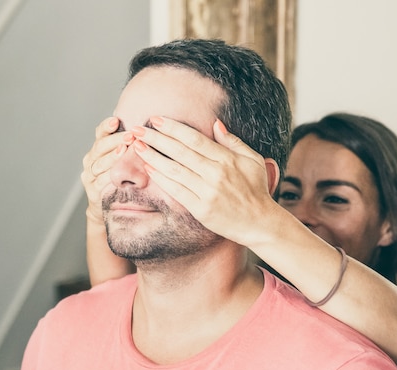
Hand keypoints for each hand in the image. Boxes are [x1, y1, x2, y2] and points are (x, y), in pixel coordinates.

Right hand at [81, 116, 129, 222]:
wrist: (108, 207)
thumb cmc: (121, 180)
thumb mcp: (123, 162)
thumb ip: (129, 148)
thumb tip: (148, 131)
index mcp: (98, 150)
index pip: (99, 134)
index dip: (106, 127)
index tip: (116, 120)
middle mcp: (90, 161)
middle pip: (99, 147)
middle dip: (115, 140)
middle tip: (130, 135)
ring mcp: (89, 177)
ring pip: (99, 164)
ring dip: (111, 157)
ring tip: (123, 150)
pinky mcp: (93, 192)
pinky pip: (100, 182)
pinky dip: (108, 177)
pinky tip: (117, 173)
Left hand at [130, 116, 279, 246]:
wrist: (259, 223)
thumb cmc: (256, 190)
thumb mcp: (252, 160)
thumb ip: (233, 141)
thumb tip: (215, 123)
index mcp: (227, 159)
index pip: (194, 139)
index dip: (173, 128)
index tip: (156, 120)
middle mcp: (215, 174)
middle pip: (180, 152)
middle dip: (156, 139)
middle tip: (137, 130)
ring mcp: (207, 192)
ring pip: (174, 170)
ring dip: (153, 157)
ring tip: (137, 147)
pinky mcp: (200, 209)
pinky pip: (176, 191)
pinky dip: (161, 179)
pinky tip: (149, 169)